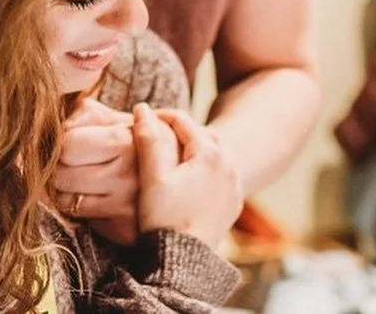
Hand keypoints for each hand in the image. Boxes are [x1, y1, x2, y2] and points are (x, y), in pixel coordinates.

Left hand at [54, 98, 139, 245]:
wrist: (184, 182)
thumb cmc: (143, 144)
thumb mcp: (122, 120)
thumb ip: (89, 114)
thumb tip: (59, 122)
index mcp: (124, 142)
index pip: (67, 146)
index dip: (62, 142)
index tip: (70, 141)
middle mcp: (125, 178)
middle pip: (61, 176)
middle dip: (59, 166)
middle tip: (71, 161)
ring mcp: (124, 208)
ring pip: (66, 201)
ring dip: (67, 189)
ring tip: (80, 177)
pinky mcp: (122, 230)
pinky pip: (82, 219)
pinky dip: (82, 208)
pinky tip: (96, 196)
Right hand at [133, 104, 243, 246]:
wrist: (183, 266)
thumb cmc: (165, 220)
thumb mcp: (152, 177)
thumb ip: (148, 139)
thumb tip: (142, 109)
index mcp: (209, 154)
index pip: (182, 120)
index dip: (159, 116)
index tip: (141, 121)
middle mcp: (228, 166)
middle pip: (201, 133)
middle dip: (178, 130)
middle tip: (155, 135)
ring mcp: (234, 186)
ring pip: (214, 151)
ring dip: (194, 147)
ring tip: (171, 154)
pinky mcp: (233, 204)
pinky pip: (221, 172)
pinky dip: (205, 166)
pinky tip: (188, 176)